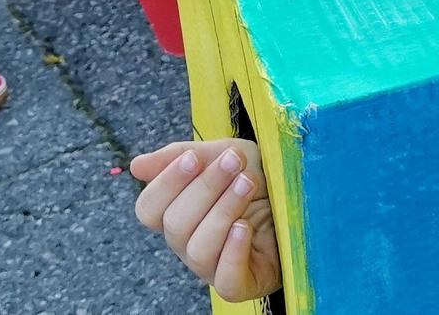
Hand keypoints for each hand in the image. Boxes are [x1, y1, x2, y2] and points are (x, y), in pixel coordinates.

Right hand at [132, 140, 281, 301]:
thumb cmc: (256, 176)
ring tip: (248, 184)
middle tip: (235, 161)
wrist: (302, 196)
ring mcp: (213, 266)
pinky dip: (233, 252)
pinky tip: (245, 226)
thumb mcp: (222, 154)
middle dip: (206, 188)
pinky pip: (225, 279)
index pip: (149, 209)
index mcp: (178, 213)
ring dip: (224, 211)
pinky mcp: (241, 283)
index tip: (195, 158)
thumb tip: (136, 166)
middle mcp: (189, 243)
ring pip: (199, 250)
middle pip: (175, 225)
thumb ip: (181, 156)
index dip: (167, 183)